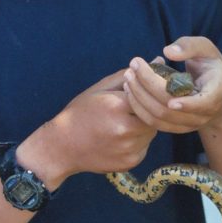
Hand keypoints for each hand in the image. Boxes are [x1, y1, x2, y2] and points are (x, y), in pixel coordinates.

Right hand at [16, 69, 156, 189]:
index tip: (137, 93)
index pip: (148, 93)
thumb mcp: (101, 89)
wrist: (62, 147)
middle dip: (147, 109)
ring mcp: (129, 148)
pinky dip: (138, 140)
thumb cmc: (81, 112)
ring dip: (144, 125)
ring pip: (152, 131)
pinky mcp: (131, 162)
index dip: (144, 93)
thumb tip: (159, 60)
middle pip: (154, 114)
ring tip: (122, 123)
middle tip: (130, 110)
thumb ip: (130, 75)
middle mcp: (125, 129)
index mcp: (117, 105)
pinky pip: (145, 146)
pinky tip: (120, 138)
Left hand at [123, 36, 221, 133]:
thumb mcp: (207, 50)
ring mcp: (189, 124)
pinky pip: (154, 123)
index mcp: (215, 94)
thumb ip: (190, 46)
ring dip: (139, 98)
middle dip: (147, 86)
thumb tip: (168, 52)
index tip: (161, 85)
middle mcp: (203, 114)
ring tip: (129, 77)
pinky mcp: (175, 128)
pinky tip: (131, 90)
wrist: (218, 95)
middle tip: (133, 66)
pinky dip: (139, 107)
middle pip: (169, 108)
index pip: (202, 103)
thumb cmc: (210, 67)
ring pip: (159, 117)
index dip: (184, 101)